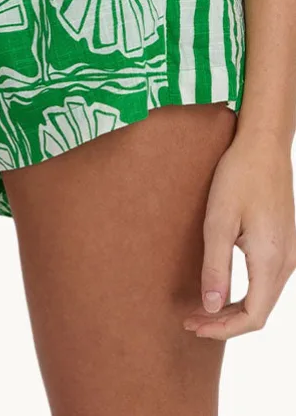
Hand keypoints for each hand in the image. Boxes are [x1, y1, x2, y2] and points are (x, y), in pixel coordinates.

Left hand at [183, 127, 295, 338]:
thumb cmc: (238, 177)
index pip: (253, 316)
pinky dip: (245, 291)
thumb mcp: (218, 221)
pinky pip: (267, 279)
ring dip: (234, 307)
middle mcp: (287, 261)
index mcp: (271, 260)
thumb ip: (215, 266)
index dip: (222, 329)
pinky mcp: (284, 241)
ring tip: (201, 307)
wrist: (263, 145)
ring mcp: (289, 251)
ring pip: (264, 296)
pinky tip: (222, 284)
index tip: (193, 326)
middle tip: (190, 321)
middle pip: (259, 310)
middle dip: (225, 322)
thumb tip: (211, 308)